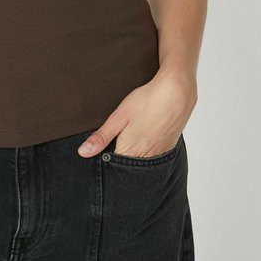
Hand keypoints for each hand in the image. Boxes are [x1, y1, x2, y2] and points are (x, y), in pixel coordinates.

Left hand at [76, 68, 196, 158]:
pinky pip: (153, 157)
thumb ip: (102, 137)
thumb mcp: (119, 116)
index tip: (99, 154)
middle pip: (127, 167)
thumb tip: (83, 153)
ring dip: (133, 156)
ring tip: (130, 138)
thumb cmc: (146, 101)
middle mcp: (145, 158)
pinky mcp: (168, 148)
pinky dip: (146, 151)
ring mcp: (159, 154)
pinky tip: (144, 137)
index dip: (105, 161)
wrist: (177, 92)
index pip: (113, 167)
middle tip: (116, 142)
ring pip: (141, 163)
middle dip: (119, 161)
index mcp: (130, 151)